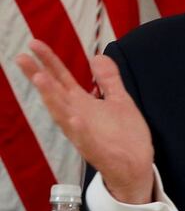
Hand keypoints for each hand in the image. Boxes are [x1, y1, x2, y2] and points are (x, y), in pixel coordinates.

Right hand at [16, 39, 154, 203]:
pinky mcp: (95, 149)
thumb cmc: (124, 135)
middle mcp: (78, 117)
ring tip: (41, 79)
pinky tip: (74, 118)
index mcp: (83, 104)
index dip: (49, 61)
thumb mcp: (119, 100)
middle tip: (22, 58)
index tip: (34, 44)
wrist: (135, 166)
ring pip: (63, 115)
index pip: (62, 79)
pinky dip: (78, 129)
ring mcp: (84, 134)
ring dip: (52, 98)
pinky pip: (84, 139)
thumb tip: (97, 55)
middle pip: (55, 94)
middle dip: (39, 75)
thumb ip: (108, 79)